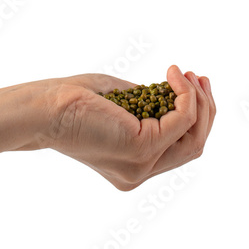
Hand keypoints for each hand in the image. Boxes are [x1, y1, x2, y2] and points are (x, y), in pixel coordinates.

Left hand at [42, 65, 215, 190]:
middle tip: (199, 78)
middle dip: (205, 109)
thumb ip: (149, 108)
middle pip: (194, 146)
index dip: (195, 119)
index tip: (192, 86)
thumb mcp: (122, 105)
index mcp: (133, 167)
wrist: (43, 109)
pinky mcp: (142, 148)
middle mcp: (139, 174)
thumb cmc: (73, 101)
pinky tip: (174, 74)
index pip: (179, 150)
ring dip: (199, 100)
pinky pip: (182, 118)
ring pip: (194, 137)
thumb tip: (176, 95)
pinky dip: (185, 93)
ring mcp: (142, 165)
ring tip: (188, 74)